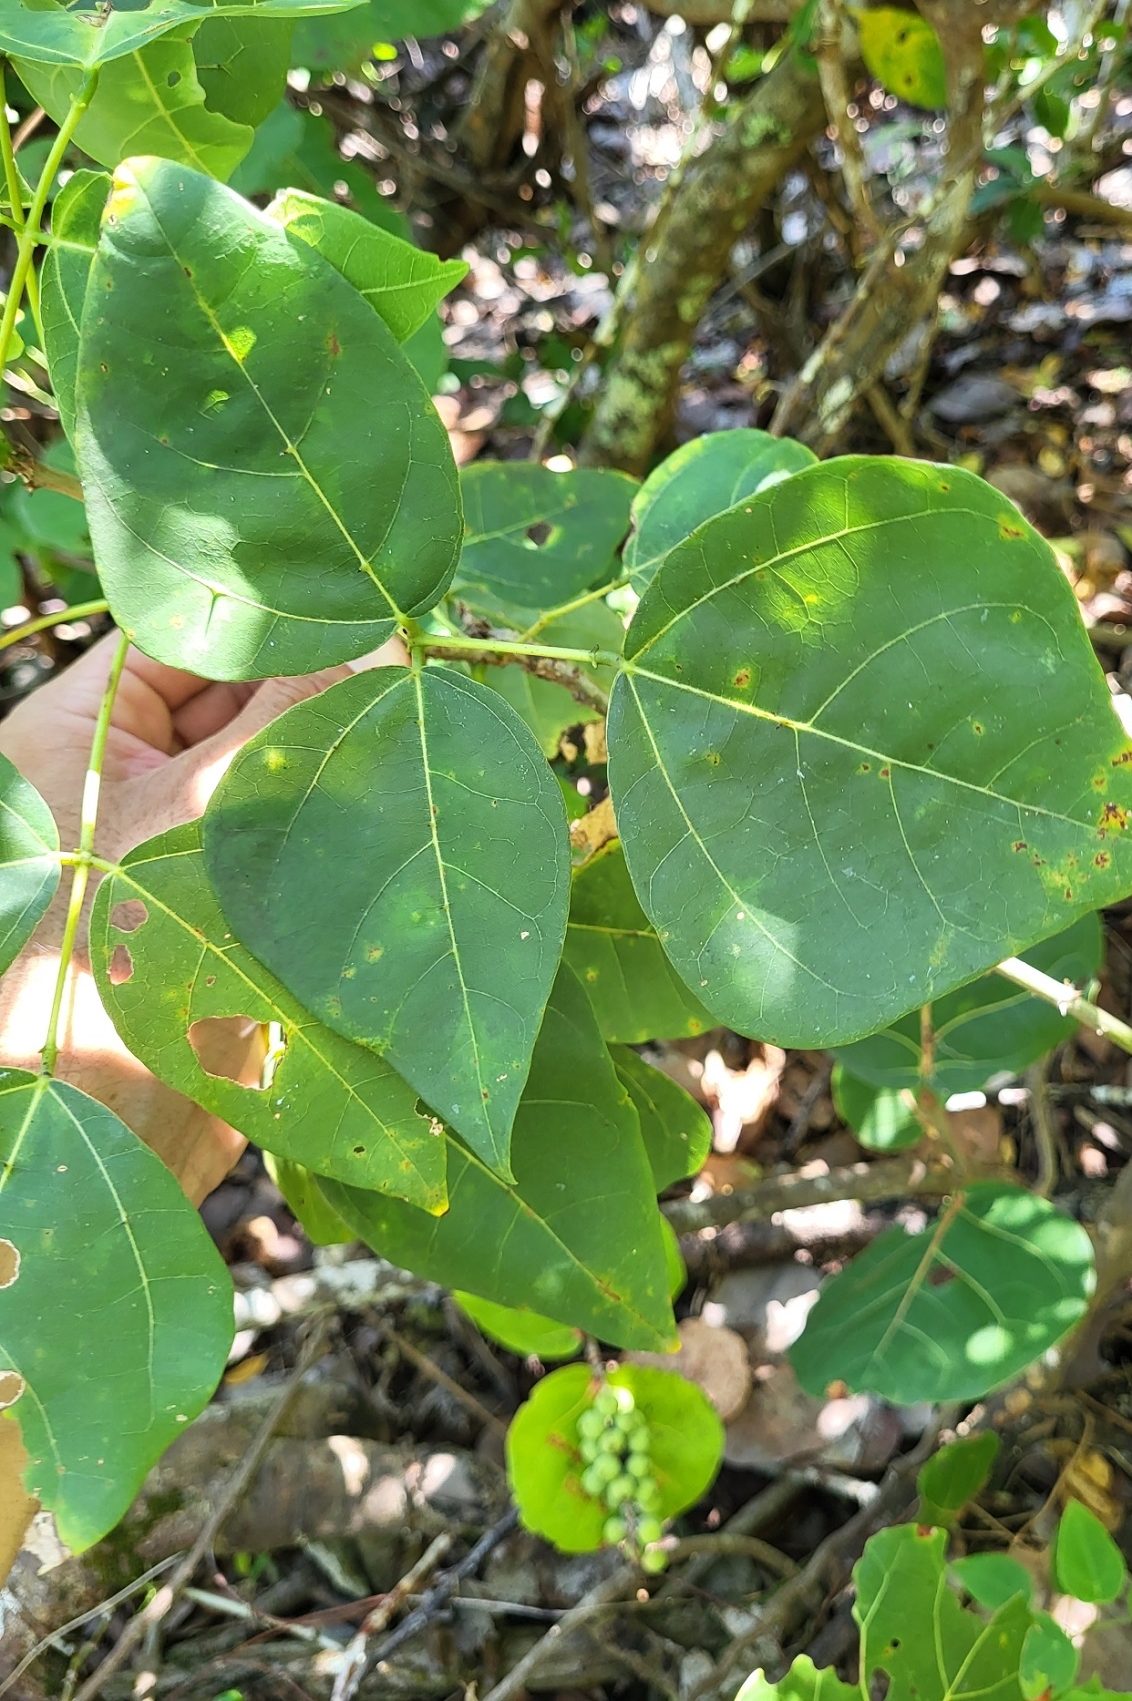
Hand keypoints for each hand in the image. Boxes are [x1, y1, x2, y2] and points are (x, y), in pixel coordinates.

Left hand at [0, 629, 387, 1203]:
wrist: (101, 1152)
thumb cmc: (103, 980)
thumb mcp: (204, 823)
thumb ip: (300, 720)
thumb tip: (390, 638)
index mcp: (75, 735)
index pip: (189, 630)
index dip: (281, 613)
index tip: (381, 604)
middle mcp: (116, 781)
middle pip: (237, 699)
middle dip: (324, 691)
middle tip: (424, 676)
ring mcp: (171, 849)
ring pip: (276, 773)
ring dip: (342, 765)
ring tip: (431, 744)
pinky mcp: (222, 914)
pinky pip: (294, 844)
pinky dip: (346, 833)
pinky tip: (414, 818)